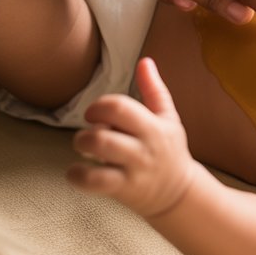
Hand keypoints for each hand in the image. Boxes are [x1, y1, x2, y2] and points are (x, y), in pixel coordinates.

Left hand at [68, 58, 195, 217]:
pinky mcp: (125, 189)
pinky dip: (77, 176)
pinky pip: (95, 182)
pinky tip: (76, 172)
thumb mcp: (168, 118)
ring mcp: (135, 169)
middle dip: (87, 129)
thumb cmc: (169, 150)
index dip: (99, 106)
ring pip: (100, 152)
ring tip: (83, 148)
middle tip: (87, 133)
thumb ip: (154, 89)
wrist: (179, 192)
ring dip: (82, 145)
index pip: (120, 107)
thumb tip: (145, 61)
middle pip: (105, 131)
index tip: (94, 113)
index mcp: (154, 126)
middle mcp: (145, 147)